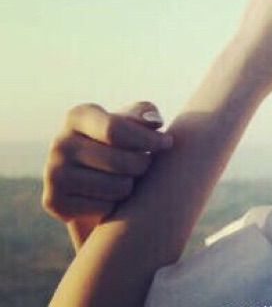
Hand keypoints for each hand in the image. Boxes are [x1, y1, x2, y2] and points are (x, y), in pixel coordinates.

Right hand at [41, 101, 172, 242]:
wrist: (96, 171)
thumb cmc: (125, 138)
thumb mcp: (136, 120)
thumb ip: (147, 114)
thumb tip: (154, 123)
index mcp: (79, 116)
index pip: (115, 130)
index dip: (148, 139)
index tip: (167, 143)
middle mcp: (59, 142)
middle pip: (120, 161)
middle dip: (144, 164)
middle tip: (146, 162)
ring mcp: (52, 173)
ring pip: (116, 187)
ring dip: (131, 185)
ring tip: (128, 176)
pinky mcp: (53, 202)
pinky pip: (103, 208)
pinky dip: (115, 204)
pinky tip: (110, 193)